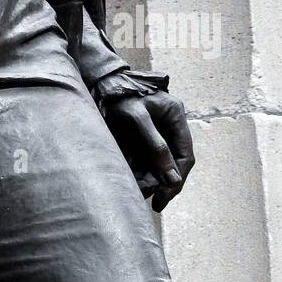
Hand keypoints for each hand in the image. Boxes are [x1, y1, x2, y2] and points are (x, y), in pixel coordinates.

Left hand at [104, 91, 194, 212]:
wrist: (96, 81)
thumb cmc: (117, 93)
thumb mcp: (137, 117)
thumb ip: (156, 146)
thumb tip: (172, 179)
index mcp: (175, 115)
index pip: (185, 155)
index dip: (177, 179)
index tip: (163, 198)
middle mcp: (168, 125)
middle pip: (172, 162)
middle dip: (161, 182)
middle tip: (151, 200)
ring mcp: (155, 130)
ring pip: (158, 163)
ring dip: (150, 180)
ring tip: (137, 191)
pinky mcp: (140, 136)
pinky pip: (144, 159)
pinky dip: (139, 172)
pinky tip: (131, 181)